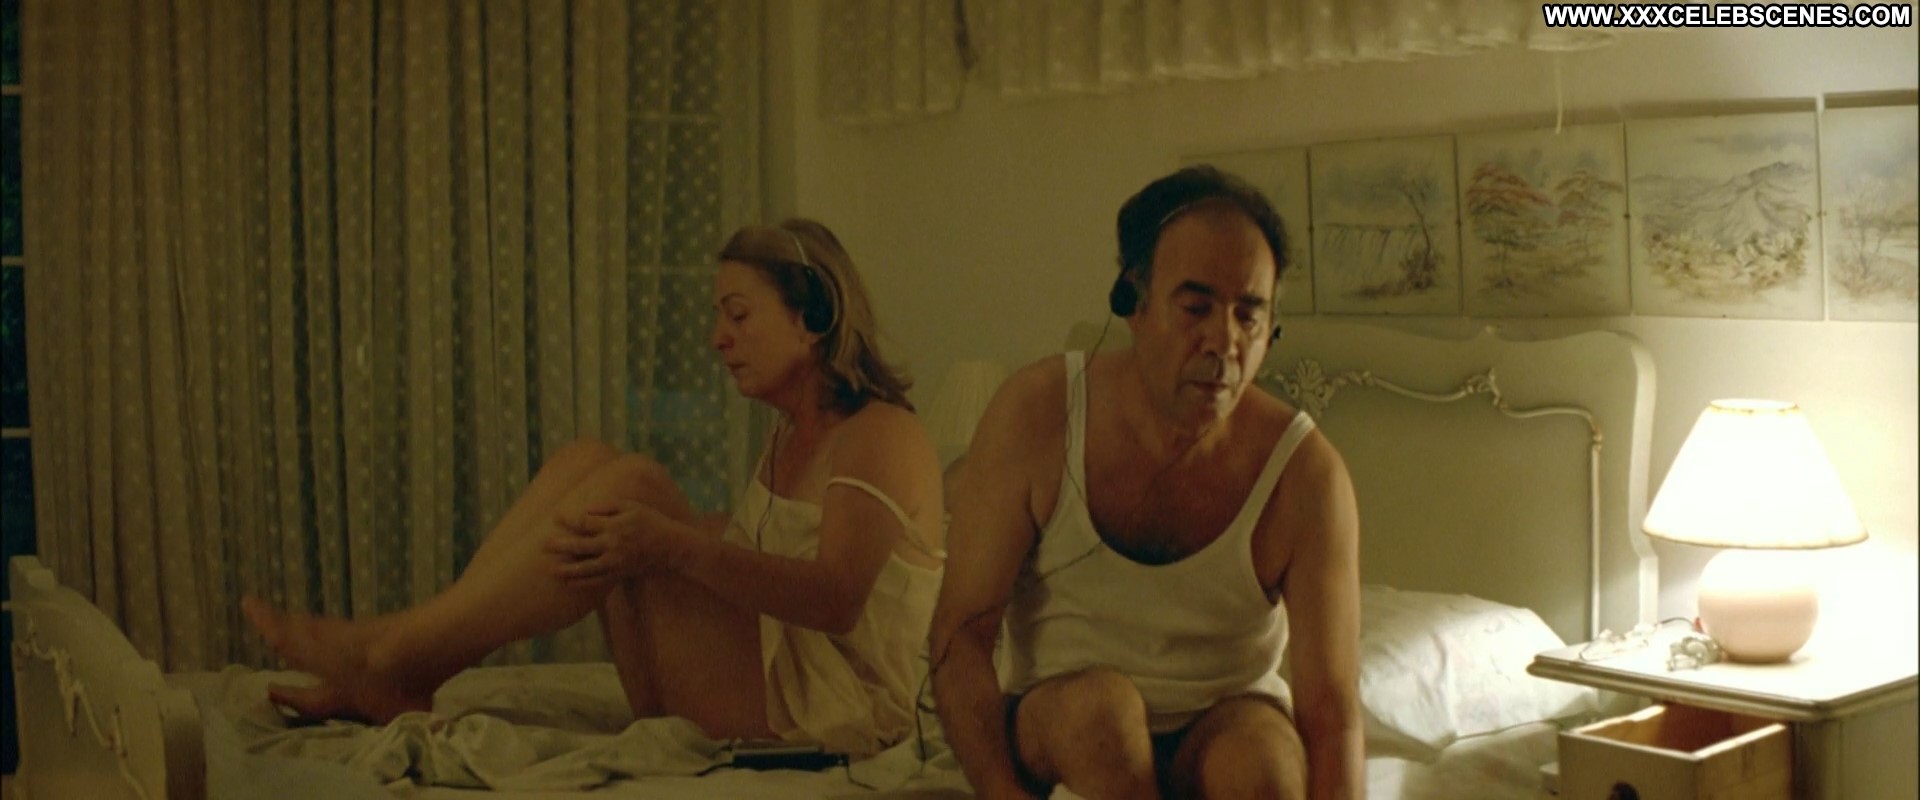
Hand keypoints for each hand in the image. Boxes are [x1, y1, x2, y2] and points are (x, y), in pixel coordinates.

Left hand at [544, 500, 691, 588]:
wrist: (670, 546)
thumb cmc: (650, 521)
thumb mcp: (632, 506)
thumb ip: (608, 505)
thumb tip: (585, 508)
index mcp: (614, 526)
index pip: (585, 522)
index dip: (568, 519)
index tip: (555, 516)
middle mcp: (613, 545)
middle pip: (581, 545)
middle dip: (561, 545)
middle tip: (544, 544)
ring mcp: (615, 562)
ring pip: (586, 568)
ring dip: (568, 569)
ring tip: (551, 569)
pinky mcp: (619, 573)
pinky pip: (597, 581)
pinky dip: (582, 583)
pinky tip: (569, 582)